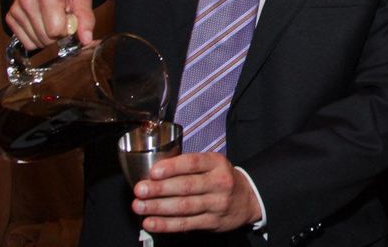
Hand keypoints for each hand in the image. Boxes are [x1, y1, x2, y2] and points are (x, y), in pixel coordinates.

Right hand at [5, 0, 94, 47]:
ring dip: (47, 37)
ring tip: (51, 20)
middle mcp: (27, 0)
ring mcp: (16, 9)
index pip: (56, 30)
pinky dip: (36, 38)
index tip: (69, 19)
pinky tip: (42, 24)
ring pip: (35, 42)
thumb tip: (86, 40)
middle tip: (61, 19)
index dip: (67, 30)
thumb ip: (86, 19)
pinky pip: (26, 42)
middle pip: (46, 38)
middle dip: (58, 35)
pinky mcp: (10, 17)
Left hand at [132, 152, 261, 232]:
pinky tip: (151, 223)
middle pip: (186, 186)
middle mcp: (219, 183)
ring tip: (139, 206)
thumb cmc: (221, 178)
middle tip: (140, 190)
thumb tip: (155, 172)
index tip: (153, 172)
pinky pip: (186, 224)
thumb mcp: (213, 164)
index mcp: (217, 163)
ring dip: (159, 207)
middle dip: (160, 189)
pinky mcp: (213, 222)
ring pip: (184, 207)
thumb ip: (189, 166)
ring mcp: (217, 204)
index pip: (193, 163)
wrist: (248, 199)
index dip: (172, 167)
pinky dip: (166, 225)